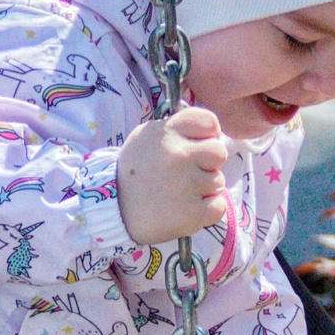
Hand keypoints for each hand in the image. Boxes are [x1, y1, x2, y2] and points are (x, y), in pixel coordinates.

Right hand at [116, 108, 227, 245]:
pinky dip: (207, 210)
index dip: (207, 135)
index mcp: (168, 132)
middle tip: (187, 174)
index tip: (196, 147)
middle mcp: (179, 154)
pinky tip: (186, 208)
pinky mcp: (193, 213)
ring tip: (180, 193)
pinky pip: (218, 206)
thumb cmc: (135, 171)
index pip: (209, 122)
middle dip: (208, 163)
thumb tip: (210, 130)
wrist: (114, 209)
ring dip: (204, 189)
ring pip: (218, 181)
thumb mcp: (147, 137)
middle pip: (219, 152)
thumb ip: (176, 129)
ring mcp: (187, 184)